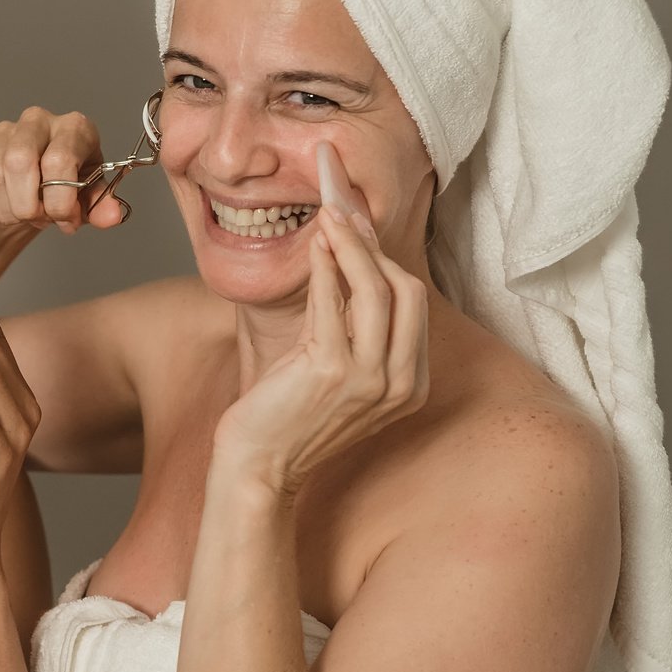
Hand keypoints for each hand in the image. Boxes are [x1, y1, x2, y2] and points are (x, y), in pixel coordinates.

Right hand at [0, 106, 127, 234]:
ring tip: (27, 215)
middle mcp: (37, 121)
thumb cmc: (69, 183)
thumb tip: (110, 216)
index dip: (60, 200)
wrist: (38, 184)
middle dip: (28, 204)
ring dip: (10, 209)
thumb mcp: (92, 194)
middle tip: (41, 219)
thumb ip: (102, 205)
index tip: (66, 219)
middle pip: (19, 161)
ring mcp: (4, 133)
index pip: (58, 160)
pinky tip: (8, 211)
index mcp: (73, 127)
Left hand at [214, 144, 429, 498]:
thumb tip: (348, 253)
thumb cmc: (287, 413)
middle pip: (406, 290)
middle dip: (373, 242)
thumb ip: (348, 322)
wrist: (258, 466)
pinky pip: (335, 304)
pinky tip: (313, 245)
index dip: (384, 255)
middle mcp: (401, 384)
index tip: (358, 219)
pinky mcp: (334, 374)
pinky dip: (325, 268)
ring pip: (377, 290)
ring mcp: (372, 381)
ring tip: (327, 214)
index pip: (412, 302)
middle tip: (342, 206)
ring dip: (350, 245)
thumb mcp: (331, 364)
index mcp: (410, 383)